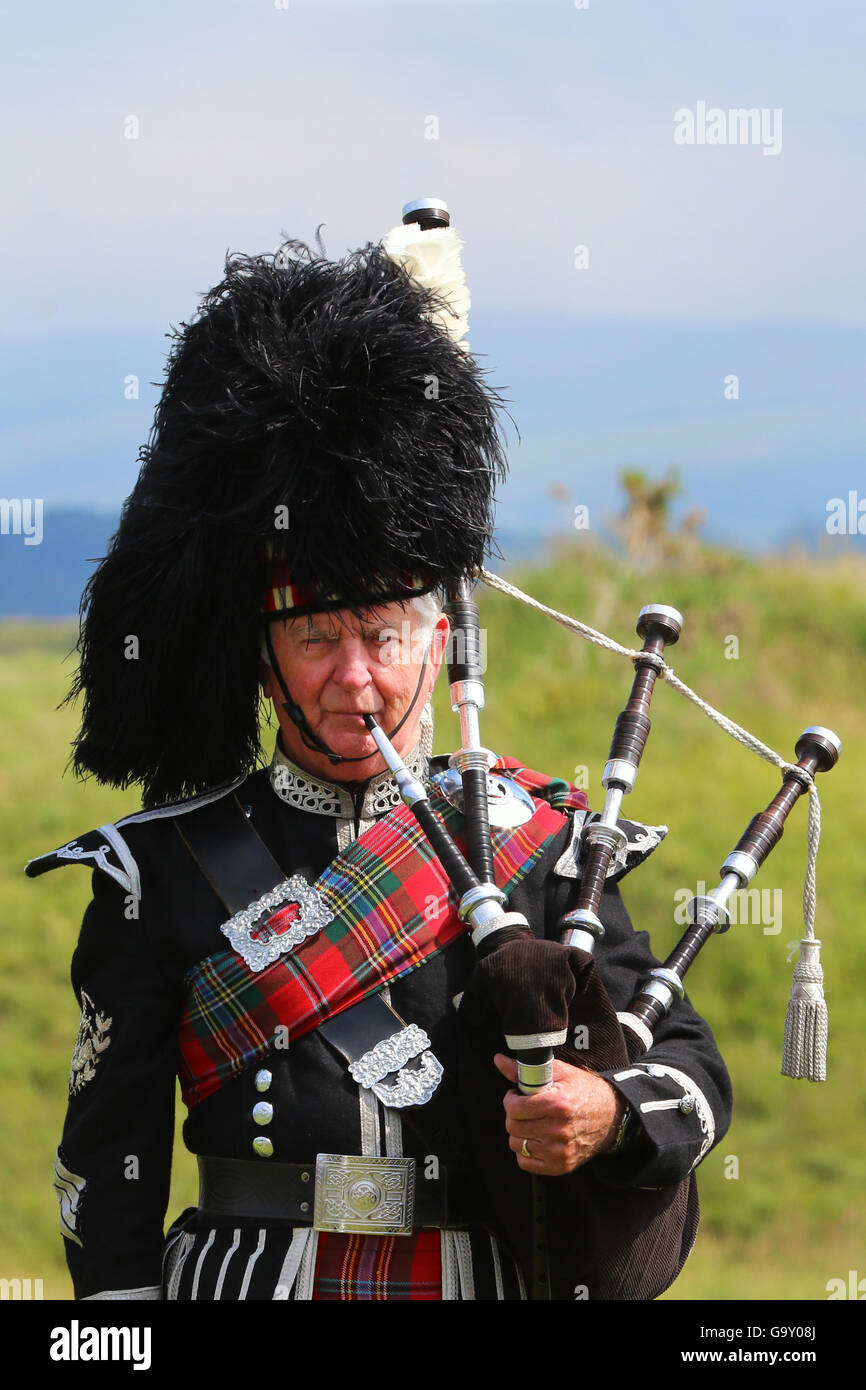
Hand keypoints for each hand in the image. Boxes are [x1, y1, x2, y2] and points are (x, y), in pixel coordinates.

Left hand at [494, 1053, 625, 1175]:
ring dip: (519, 1132)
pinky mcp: (561, 1165)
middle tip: (523, 1108)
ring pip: (517, 1144)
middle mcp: (558, 1130)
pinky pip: (526, 1163)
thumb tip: (498, 1060)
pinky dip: (526, 1151)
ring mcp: (560, 1151)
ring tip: (531, 1122)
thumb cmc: (584, 1091)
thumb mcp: (559, 1073)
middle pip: (513, 1126)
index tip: (517, 1095)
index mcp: (558, 1104)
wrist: (611, 1116)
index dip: (511, 1099)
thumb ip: (525, 1069)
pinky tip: (536, 1138)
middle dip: (513, 1115)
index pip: (515, 1108)